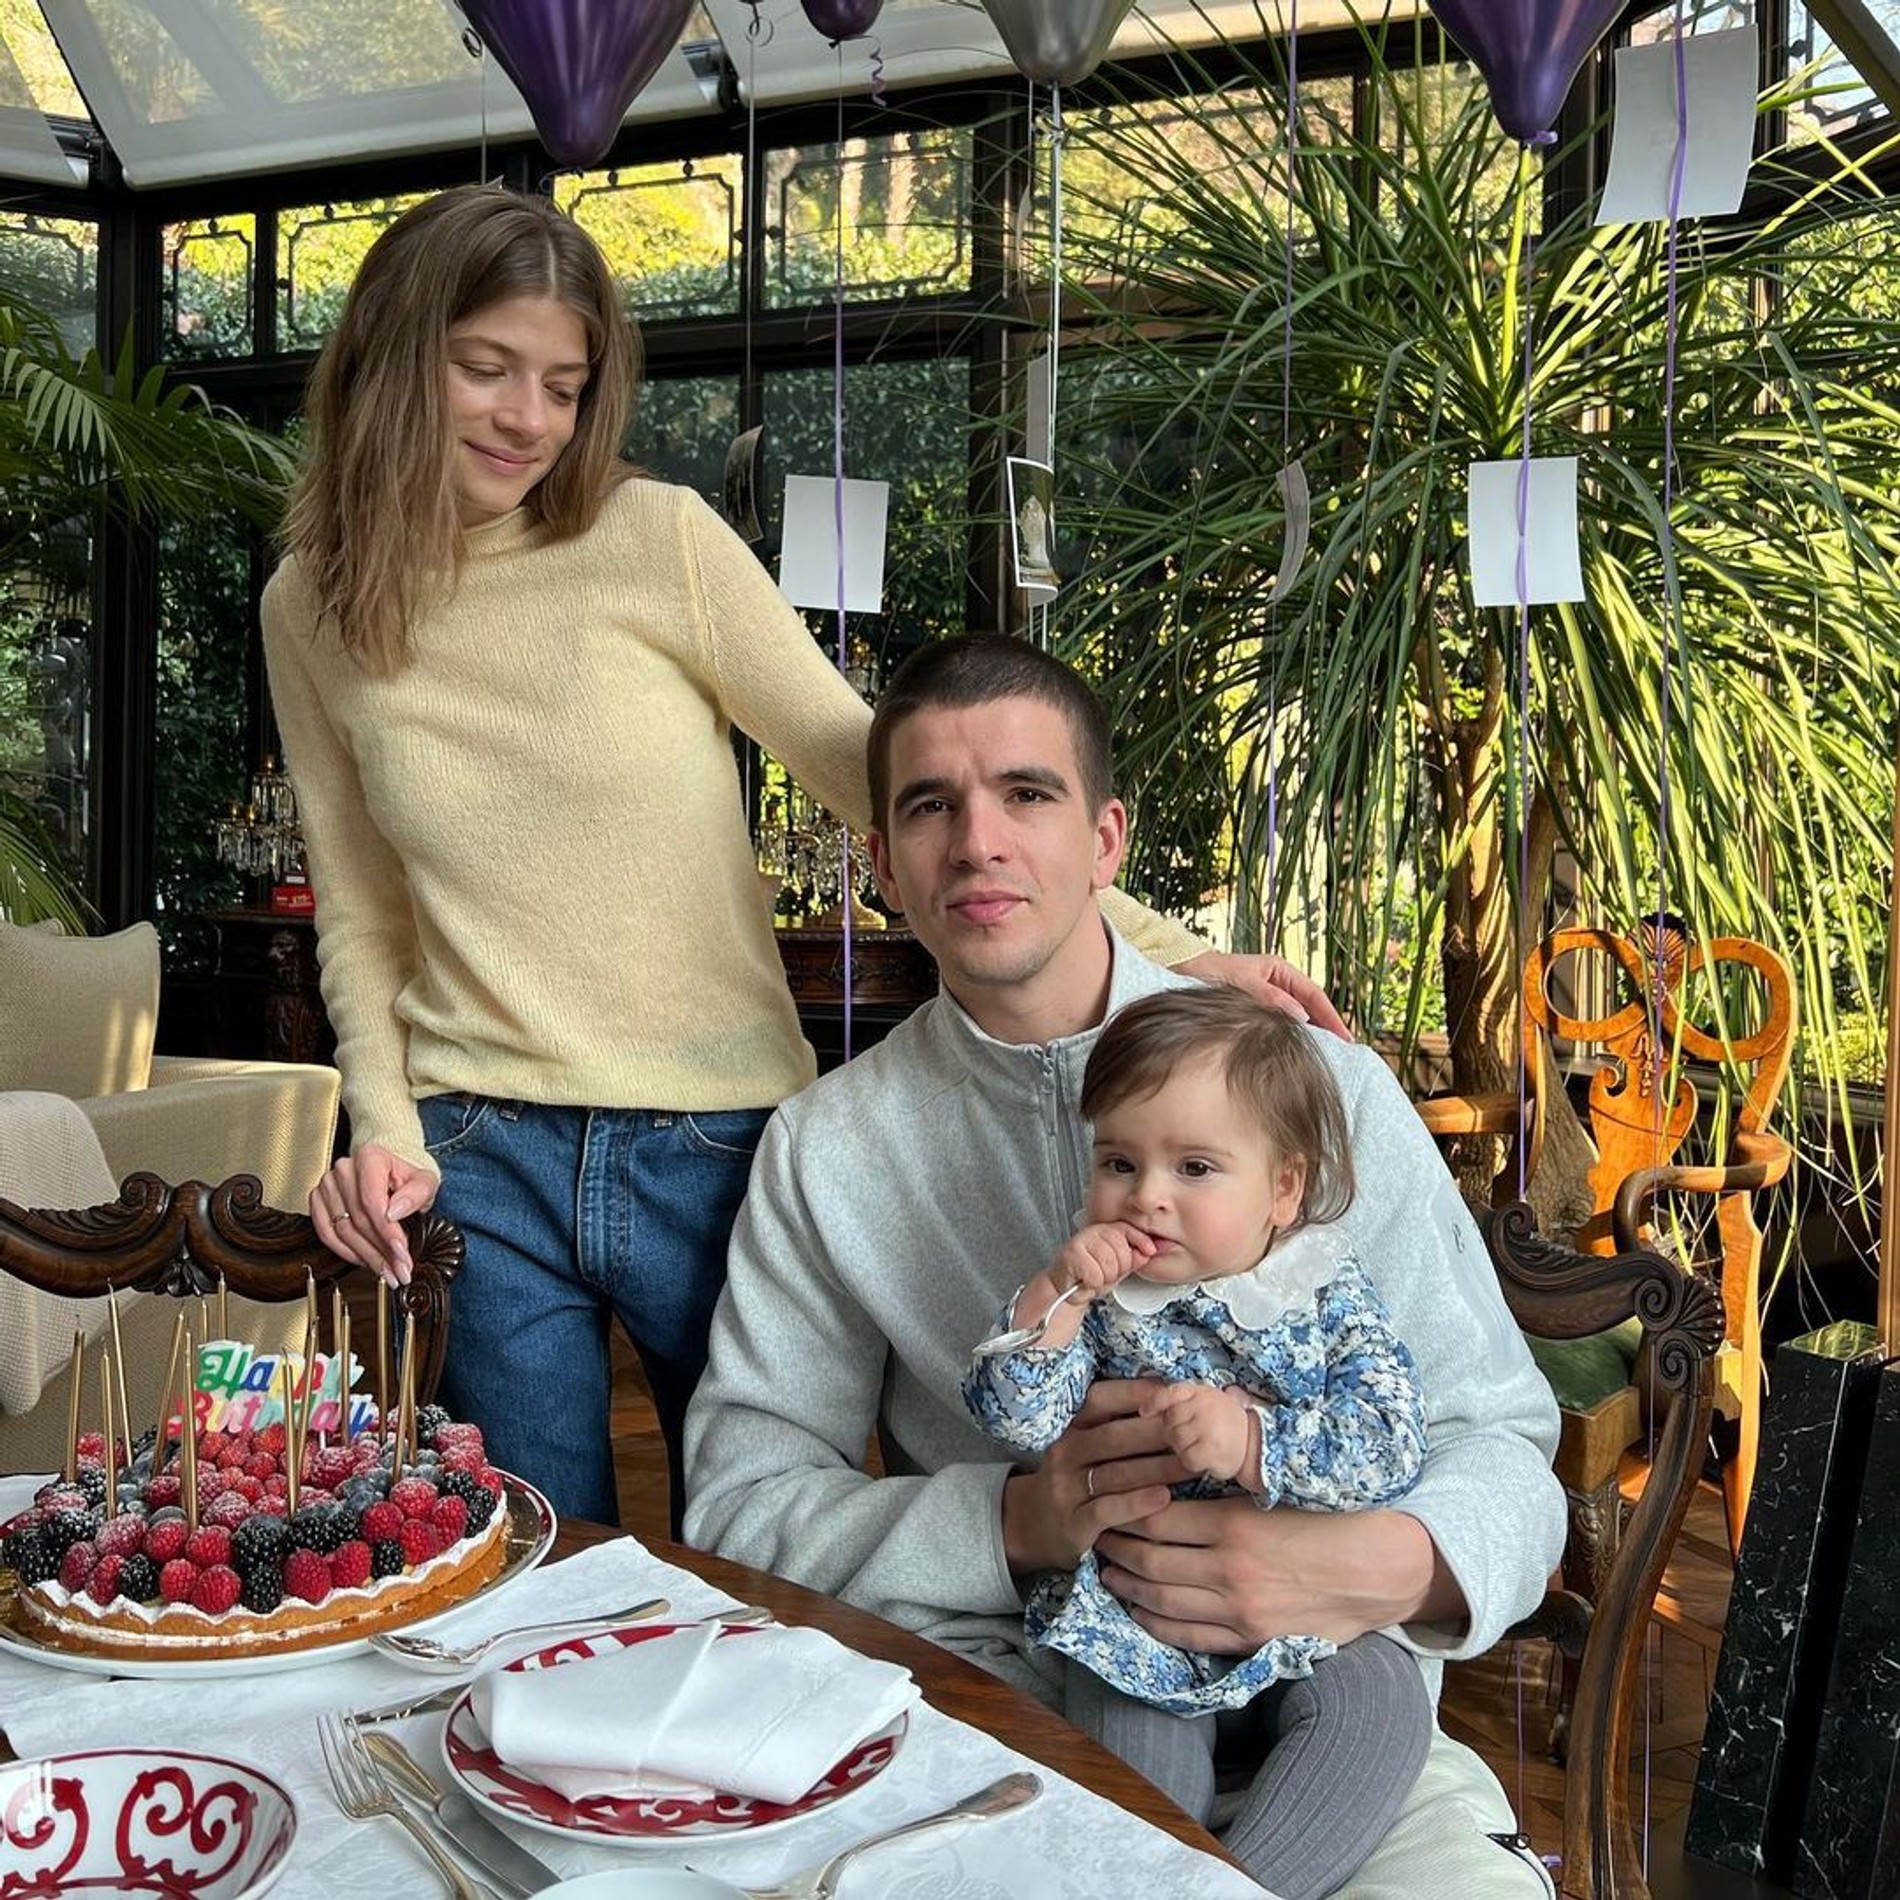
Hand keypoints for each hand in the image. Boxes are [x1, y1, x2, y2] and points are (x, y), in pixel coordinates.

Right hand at [310, 1145, 436, 1286]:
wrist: (390, 1174)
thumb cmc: (406, 1178)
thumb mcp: (425, 1182)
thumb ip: (417, 1193)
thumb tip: (395, 1212)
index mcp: (370, 1158)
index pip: (373, 1202)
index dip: (387, 1232)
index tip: (401, 1252)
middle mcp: (344, 1169)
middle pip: (358, 1220)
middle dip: (382, 1251)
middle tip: (399, 1269)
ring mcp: (328, 1185)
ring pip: (343, 1231)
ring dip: (366, 1256)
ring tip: (387, 1270)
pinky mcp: (318, 1201)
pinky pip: (327, 1234)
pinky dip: (347, 1253)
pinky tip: (366, 1261)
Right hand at [1001, 1379, 1184, 1577]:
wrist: (1033, 1525)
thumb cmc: (1076, 1478)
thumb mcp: (1084, 1446)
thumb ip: (1117, 1425)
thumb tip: (1170, 1399)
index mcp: (1071, 1427)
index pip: (1100, 1400)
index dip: (1135, 1393)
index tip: (1172, 1393)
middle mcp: (1065, 1452)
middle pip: (1113, 1436)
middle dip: (1157, 1431)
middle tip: (1195, 1430)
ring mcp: (1065, 1488)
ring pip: (1115, 1473)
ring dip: (1157, 1467)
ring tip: (1194, 1464)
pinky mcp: (1072, 1523)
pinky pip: (1106, 1509)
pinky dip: (1136, 1503)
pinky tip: (1164, 1497)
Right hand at [1052, 1221, 1154, 1298]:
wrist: (1064, 1288)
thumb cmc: (1089, 1275)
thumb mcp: (1118, 1268)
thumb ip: (1133, 1259)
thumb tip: (1149, 1252)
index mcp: (1105, 1231)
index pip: (1127, 1229)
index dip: (1141, 1240)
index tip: (1150, 1250)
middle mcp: (1093, 1232)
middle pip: (1121, 1249)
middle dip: (1119, 1268)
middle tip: (1108, 1274)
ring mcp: (1081, 1241)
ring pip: (1109, 1263)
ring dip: (1105, 1278)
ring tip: (1096, 1277)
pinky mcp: (1071, 1255)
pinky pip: (1095, 1274)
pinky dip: (1093, 1283)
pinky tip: (1086, 1280)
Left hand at [1095, 1497, 1443, 1655]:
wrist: (1381, 1571)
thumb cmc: (1333, 1518)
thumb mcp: (1276, 1491)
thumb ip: (1228, 1485)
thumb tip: (1181, 1465)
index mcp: (1234, 1524)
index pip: (1156, 1517)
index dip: (1125, 1509)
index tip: (1110, 1500)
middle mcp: (1229, 1570)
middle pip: (1149, 1558)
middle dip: (1115, 1545)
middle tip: (1097, 1532)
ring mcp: (1238, 1610)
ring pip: (1160, 1600)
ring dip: (1126, 1584)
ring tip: (1107, 1570)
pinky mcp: (1251, 1639)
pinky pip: (1188, 1637)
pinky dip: (1154, 1623)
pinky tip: (1138, 1609)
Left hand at [1142, 1383, 1254, 1484]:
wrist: (1257, 1444)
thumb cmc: (1228, 1424)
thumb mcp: (1210, 1401)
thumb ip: (1184, 1400)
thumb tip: (1146, 1407)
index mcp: (1202, 1392)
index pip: (1171, 1392)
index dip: (1154, 1402)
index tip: (1145, 1412)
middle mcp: (1204, 1406)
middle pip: (1169, 1422)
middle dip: (1174, 1432)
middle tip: (1192, 1437)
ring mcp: (1207, 1427)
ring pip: (1176, 1441)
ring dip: (1183, 1449)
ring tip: (1201, 1447)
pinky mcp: (1211, 1449)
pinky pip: (1187, 1459)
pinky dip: (1193, 1462)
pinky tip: (1205, 1459)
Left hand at [1174, 951, 1349, 1038]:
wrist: (1181, 973)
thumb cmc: (1210, 973)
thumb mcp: (1241, 984)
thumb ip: (1270, 1000)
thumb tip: (1302, 1017)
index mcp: (1279, 971)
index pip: (1314, 995)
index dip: (1332, 1017)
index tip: (1346, 1038)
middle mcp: (1277, 984)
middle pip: (1309, 1009)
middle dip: (1326, 1029)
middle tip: (1344, 1053)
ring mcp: (1267, 1000)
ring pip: (1296, 1020)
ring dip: (1310, 1036)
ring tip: (1326, 1057)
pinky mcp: (1255, 1014)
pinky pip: (1279, 1026)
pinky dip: (1290, 1038)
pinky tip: (1295, 1054)